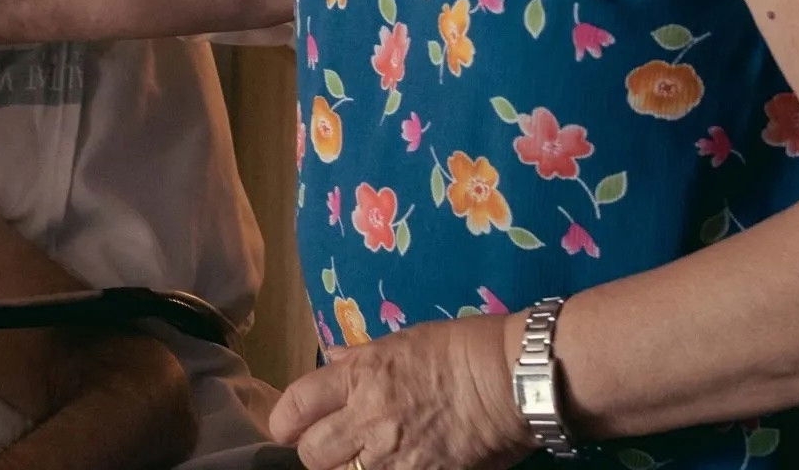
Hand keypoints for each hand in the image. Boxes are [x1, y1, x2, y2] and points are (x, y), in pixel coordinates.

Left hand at [269, 314, 533, 469]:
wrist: (514, 379)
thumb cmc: (461, 349)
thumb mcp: (404, 341)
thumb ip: (361, 358)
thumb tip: (332, 360)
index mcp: (359, 376)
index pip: (296, 405)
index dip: (285, 421)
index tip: (288, 428)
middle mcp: (369, 418)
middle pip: (313, 454)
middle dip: (315, 453)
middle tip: (330, 448)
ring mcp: (397, 455)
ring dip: (351, 469)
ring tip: (366, 459)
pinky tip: (399, 466)